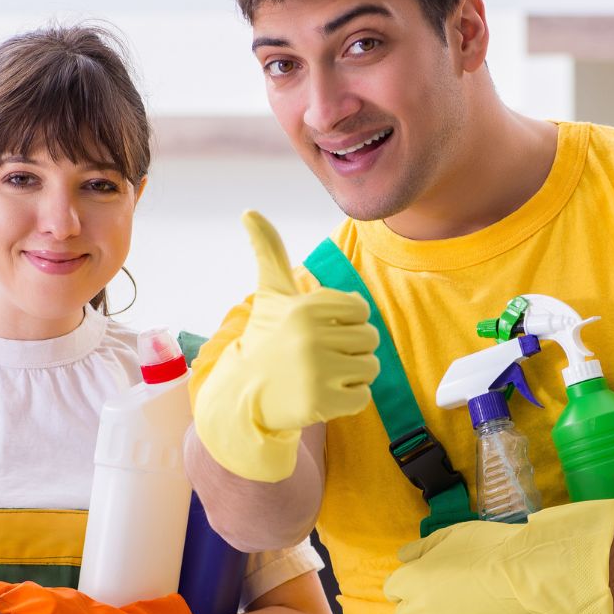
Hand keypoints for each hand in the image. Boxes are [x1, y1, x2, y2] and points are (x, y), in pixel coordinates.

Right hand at [192, 211, 378, 481]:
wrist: (244, 394)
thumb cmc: (266, 338)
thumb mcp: (271, 293)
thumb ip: (269, 250)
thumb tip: (249, 211)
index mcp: (306, 306)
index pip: (361, 310)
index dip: (345, 322)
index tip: (319, 331)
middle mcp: (312, 335)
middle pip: (370, 339)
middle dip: (351, 350)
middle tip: (320, 357)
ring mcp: (317, 370)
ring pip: (370, 367)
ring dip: (351, 375)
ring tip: (321, 375)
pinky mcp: (322, 402)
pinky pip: (363, 396)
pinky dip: (348, 399)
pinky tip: (321, 395)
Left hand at [384, 500, 613, 613]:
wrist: (525, 575)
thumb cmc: (488, 547)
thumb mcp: (450, 535)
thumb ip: (421, 548)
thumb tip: (402, 557)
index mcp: (410, 580)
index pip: (392, 589)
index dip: (409, 583)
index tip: (428, 581)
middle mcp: (416, 611)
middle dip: (418, 607)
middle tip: (446, 597)